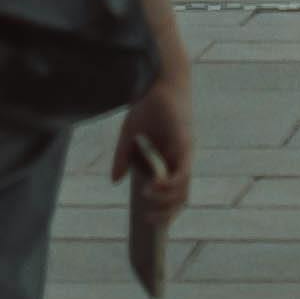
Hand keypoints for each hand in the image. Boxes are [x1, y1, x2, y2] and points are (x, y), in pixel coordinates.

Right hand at [115, 73, 192, 219]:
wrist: (158, 77)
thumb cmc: (147, 103)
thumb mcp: (129, 134)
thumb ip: (123, 157)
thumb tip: (115, 181)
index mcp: (171, 158)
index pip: (174, 193)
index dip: (164, 209)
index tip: (148, 220)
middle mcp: (181, 158)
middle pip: (181, 197)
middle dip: (166, 213)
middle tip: (149, 221)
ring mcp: (185, 152)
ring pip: (183, 189)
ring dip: (166, 201)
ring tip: (147, 202)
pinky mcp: (185, 143)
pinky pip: (181, 172)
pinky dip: (168, 184)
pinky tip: (152, 186)